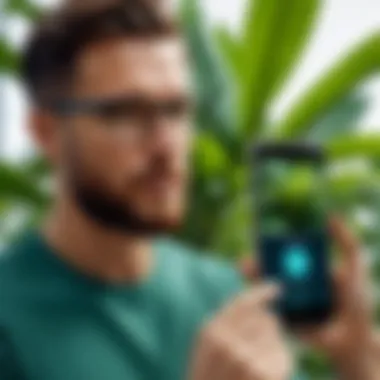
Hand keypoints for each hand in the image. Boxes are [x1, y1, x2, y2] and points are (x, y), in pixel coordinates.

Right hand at [189, 284, 292, 379]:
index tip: (277, 287)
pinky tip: (268, 374)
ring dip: (275, 344)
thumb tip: (262, 306)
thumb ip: (227, 325)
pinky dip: (282, 361)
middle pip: (265, 317)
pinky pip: (284, 354)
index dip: (262, 292)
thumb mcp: (208, 350)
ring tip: (258, 365)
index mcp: (210, 332)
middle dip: (269, 326)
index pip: (242, 301)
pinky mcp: (265, 375)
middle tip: (259, 347)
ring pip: (276, 334)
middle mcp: (226, 341)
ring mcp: (245, 359)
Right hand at [239, 216, 375, 378]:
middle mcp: (298, 284)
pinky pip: (270, 306)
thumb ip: (347, 242)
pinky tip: (250, 291)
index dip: (272, 249)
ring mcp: (291, 301)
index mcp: (310, 270)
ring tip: (244, 268)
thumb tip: (332, 216)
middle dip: (258, 262)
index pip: (286, 255)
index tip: (260, 242)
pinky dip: (258, 299)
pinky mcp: (287, 318)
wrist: (355, 339)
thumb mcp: (354, 266)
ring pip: (268, 286)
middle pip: (273, 269)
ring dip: (254, 277)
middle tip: (248, 257)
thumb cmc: (357, 303)